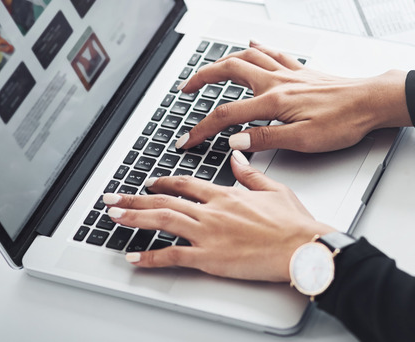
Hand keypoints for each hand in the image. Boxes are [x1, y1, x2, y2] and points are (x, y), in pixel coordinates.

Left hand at [103, 151, 335, 281]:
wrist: (302, 246)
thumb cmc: (293, 223)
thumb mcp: (274, 189)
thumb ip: (250, 173)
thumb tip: (237, 157)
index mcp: (225, 194)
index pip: (185, 184)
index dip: (164, 182)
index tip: (150, 182)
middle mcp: (211, 211)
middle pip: (164, 201)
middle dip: (134, 198)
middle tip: (112, 198)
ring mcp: (208, 234)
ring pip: (162, 222)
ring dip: (134, 218)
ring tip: (113, 217)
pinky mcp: (209, 258)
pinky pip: (173, 256)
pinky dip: (150, 257)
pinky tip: (134, 258)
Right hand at [176, 41, 410, 152]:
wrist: (373, 102)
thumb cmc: (345, 122)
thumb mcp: (303, 140)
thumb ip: (265, 139)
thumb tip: (234, 141)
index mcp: (273, 101)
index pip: (226, 115)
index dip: (201, 129)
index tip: (187, 139)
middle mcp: (277, 82)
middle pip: (228, 70)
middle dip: (201, 77)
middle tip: (185, 88)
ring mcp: (289, 73)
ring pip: (247, 56)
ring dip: (223, 59)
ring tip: (209, 68)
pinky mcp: (302, 71)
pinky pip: (273, 52)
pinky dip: (257, 47)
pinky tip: (252, 43)